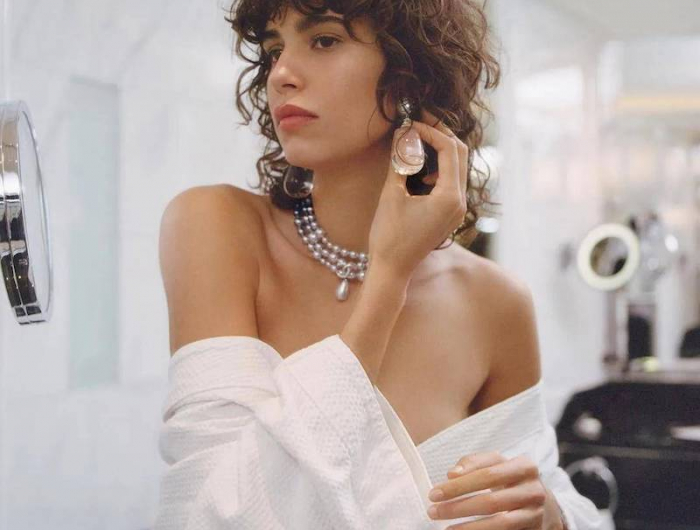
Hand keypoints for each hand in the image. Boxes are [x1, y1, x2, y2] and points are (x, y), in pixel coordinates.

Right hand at [368, 108, 467, 279]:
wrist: (392, 269)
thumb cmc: (388, 235)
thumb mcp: (391, 194)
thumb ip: (401, 161)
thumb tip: (404, 133)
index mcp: (450, 197)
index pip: (449, 149)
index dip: (430, 131)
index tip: (409, 123)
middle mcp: (460, 202)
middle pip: (460, 154)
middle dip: (439, 135)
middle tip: (417, 123)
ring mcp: (457, 209)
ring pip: (457, 166)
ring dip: (440, 150)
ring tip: (416, 141)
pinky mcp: (450, 214)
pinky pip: (451, 181)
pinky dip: (438, 167)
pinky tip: (418, 167)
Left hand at [426, 451, 564, 529]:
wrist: (545, 504)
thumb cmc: (510, 480)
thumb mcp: (497, 465)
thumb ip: (473, 464)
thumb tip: (451, 474)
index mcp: (523, 466)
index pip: (486, 472)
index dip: (459, 483)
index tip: (435, 493)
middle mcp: (533, 490)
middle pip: (491, 500)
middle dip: (458, 506)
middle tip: (433, 511)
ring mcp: (535, 513)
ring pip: (499, 523)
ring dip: (469, 527)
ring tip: (446, 529)